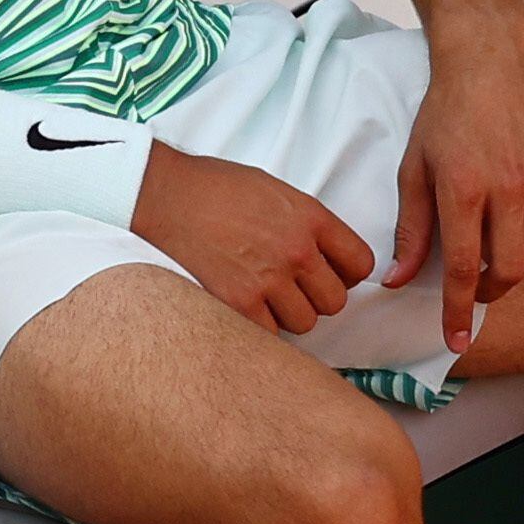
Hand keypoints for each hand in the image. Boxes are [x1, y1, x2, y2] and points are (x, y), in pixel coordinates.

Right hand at [135, 145, 374, 336]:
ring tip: (262, 295)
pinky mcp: (238, 303)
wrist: (164, 196)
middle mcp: (296, 250)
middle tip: (290, 288)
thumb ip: (306, 223)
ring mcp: (268, 279)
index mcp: (310, 218)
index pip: (360, 264)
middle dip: (315, 298)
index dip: (345, 274)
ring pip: (304, 323)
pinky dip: (258, 326)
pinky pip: (269, 334)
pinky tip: (241, 305)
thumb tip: (325, 257)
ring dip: (287, 315)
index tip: (329, 275)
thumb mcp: (274, 191)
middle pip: (335, 302)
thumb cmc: (214, 189)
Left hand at [387, 27, 523, 353]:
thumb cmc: (444, 114)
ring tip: (496, 251)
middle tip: (472, 286)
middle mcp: (508, 188)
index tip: (456, 340)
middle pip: (508, 272)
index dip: (458, 311)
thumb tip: (399, 280)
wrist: (488, 63)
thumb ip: (410, 230)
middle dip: (487, 292)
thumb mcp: (414, 170)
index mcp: (463, 189)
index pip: (464, 270)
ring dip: (516, 268)